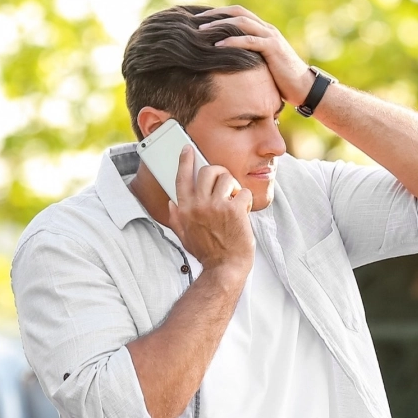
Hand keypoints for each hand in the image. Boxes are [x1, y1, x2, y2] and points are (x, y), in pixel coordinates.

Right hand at [166, 145, 253, 273]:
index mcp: (184, 209)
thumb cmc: (207, 253)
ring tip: (235, 201)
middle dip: (218, 173)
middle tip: (225, 183)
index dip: (184, 160)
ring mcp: (217, 206)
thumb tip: (171, 203)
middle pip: (207, 171)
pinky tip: (244, 212)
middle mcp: (198, 205)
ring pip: (227, 178)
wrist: (225, 268)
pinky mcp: (235, 210)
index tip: (188, 149)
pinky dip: (247, 200)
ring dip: (234, 187)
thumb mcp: (185, 236)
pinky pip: (244, 192)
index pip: (181, 178)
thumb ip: (177, 218)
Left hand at [199, 5, 313, 105]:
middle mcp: (267, 29)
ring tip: (200, 32)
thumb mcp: (261, 64)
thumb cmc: (282, 80)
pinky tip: (217, 46)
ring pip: (242, 23)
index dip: (218, 14)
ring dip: (219, 25)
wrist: (304, 88)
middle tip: (194, 19)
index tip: (199, 19)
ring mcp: (271, 37)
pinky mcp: (273, 49)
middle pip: (237, 12)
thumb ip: (248, 57)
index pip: (238, 14)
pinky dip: (232, 42)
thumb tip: (227, 62)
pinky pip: (250, 41)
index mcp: (263, 31)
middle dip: (215, 14)